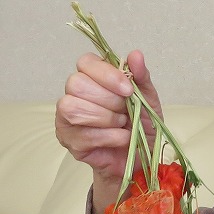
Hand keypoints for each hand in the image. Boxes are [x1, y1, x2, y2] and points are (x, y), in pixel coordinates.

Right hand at [55, 50, 162, 213]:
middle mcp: (74, 94)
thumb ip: (140, 77)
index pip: (85, 62)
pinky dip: (110, 136)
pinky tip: (121, 138)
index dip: (106, 74)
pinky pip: (83, 134)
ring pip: (74, 108)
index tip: (127, 89)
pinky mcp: (68, 140)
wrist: (142, 158)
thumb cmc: (141, 125)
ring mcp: (66, 118)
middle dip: (108, 99)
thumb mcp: (147, 98)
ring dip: (107, 118)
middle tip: (125, 111)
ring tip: (122, 125)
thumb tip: (136, 55)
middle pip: (77, 84)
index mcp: (92, 78)